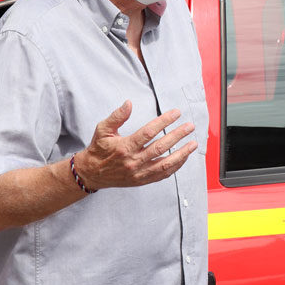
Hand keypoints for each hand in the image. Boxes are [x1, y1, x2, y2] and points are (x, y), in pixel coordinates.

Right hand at [74, 100, 196, 190]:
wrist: (91, 173)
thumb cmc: (99, 149)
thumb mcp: (103, 129)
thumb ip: (117, 116)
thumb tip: (129, 103)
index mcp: (124, 147)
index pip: (148, 132)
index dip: (164, 121)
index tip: (176, 113)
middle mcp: (133, 161)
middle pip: (160, 147)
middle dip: (178, 135)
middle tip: (189, 126)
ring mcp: (139, 173)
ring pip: (165, 164)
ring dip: (182, 154)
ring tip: (193, 144)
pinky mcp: (142, 180)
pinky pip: (162, 175)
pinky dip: (175, 166)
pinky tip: (184, 158)